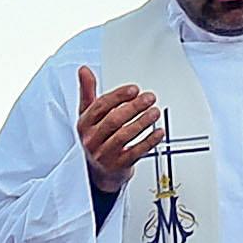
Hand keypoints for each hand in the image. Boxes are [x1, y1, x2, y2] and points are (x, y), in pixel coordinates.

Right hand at [72, 65, 165, 187]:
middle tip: (149, 98)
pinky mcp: (118, 166)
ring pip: (124, 136)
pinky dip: (149, 141)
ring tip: (155, 112)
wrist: (98, 173)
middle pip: (113, 120)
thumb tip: (84, 70)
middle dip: (133, 107)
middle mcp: (92, 140)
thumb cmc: (96, 139)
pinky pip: (135, 152)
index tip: (134, 90)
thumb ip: (88, 92)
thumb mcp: (88, 115)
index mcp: (84, 124)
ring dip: (142, 122)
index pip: (101, 106)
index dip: (119, 96)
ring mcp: (104, 154)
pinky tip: (158, 132)